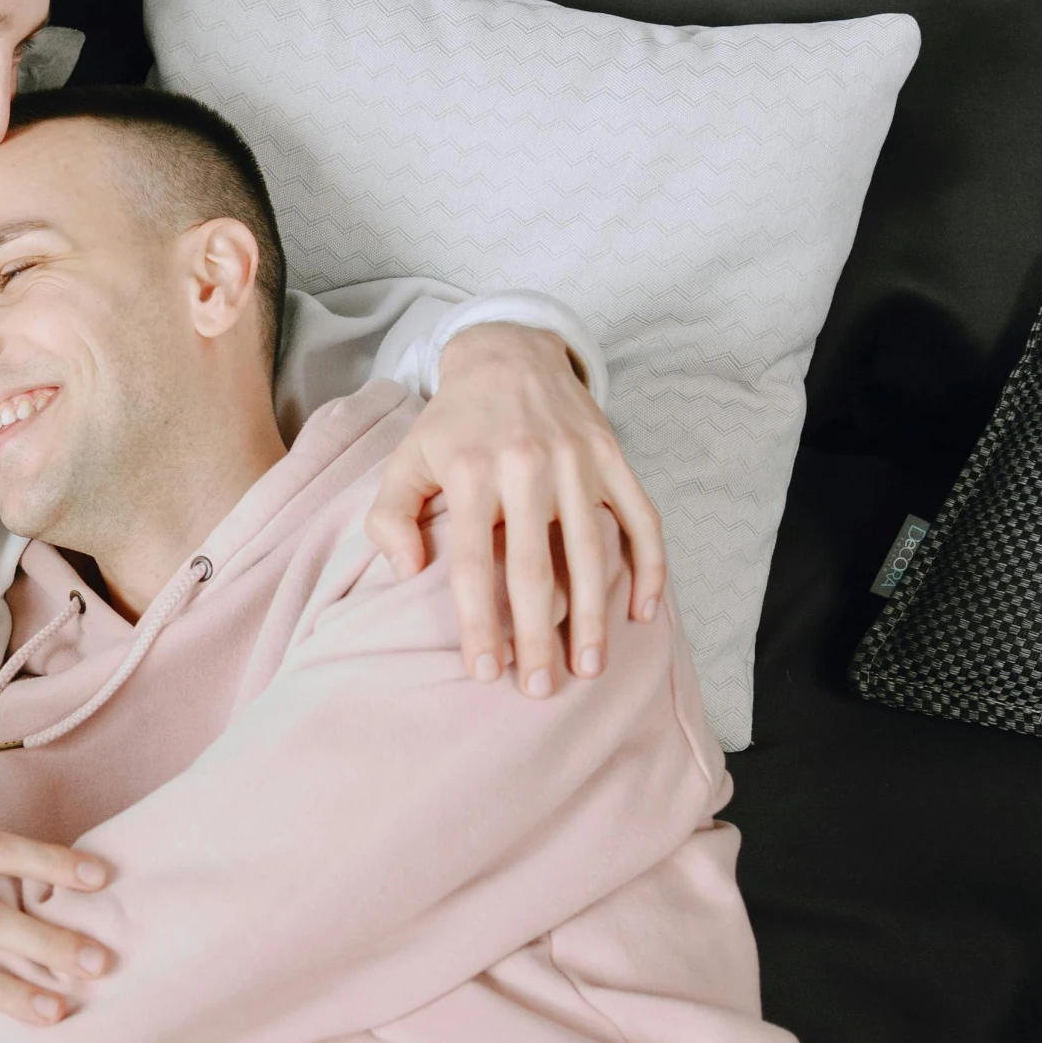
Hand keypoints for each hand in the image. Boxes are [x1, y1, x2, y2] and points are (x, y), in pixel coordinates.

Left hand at [365, 322, 665, 695]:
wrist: (508, 353)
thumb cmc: (452, 423)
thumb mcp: (406, 458)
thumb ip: (391, 515)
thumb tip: (406, 573)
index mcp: (471, 471)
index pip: (475, 563)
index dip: (480, 623)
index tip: (485, 672)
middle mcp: (527, 465)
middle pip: (536, 568)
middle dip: (538, 636)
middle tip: (539, 689)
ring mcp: (577, 460)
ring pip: (593, 552)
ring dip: (596, 616)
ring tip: (589, 668)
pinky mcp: (614, 456)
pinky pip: (641, 519)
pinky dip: (650, 567)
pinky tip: (644, 614)